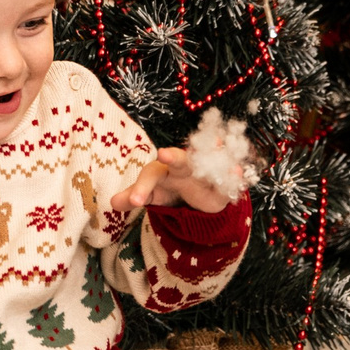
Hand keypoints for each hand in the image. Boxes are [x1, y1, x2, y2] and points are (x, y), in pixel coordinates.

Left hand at [111, 147, 232, 215]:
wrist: (196, 197)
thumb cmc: (168, 190)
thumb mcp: (151, 195)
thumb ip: (133, 197)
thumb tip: (113, 203)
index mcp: (163, 171)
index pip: (150, 176)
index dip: (141, 188)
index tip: (134, 201)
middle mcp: (184, 166)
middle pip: (179, 160)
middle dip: (173, 158)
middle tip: (163, 154)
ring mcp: (205, 172)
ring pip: (207, 162)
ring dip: (211, 155)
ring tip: (215, 146)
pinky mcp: (223, 183)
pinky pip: (229, 178)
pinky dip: (234, 175)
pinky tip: (237, 172)